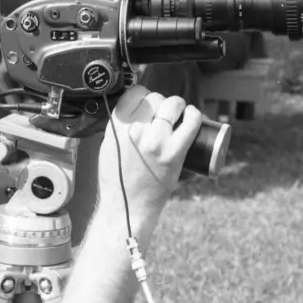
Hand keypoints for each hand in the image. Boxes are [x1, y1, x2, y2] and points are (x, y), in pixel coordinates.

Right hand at [96, 85, 200, 243]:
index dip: (143, 96)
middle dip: (161, 103)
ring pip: (172, 104)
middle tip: (163, 116)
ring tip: (178, 114)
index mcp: (117, 127)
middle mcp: (136, 131)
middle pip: (155, 98)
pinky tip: (192, 116)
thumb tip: (136, 108)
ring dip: (177, 106)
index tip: (147, 104)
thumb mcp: (108, 145)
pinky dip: (194, 115)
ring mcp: (156, 142)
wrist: (126, 208)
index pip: (134, 93)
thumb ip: (120, 126)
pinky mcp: (174, 153)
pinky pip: (191, 122)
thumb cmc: (117, 179)